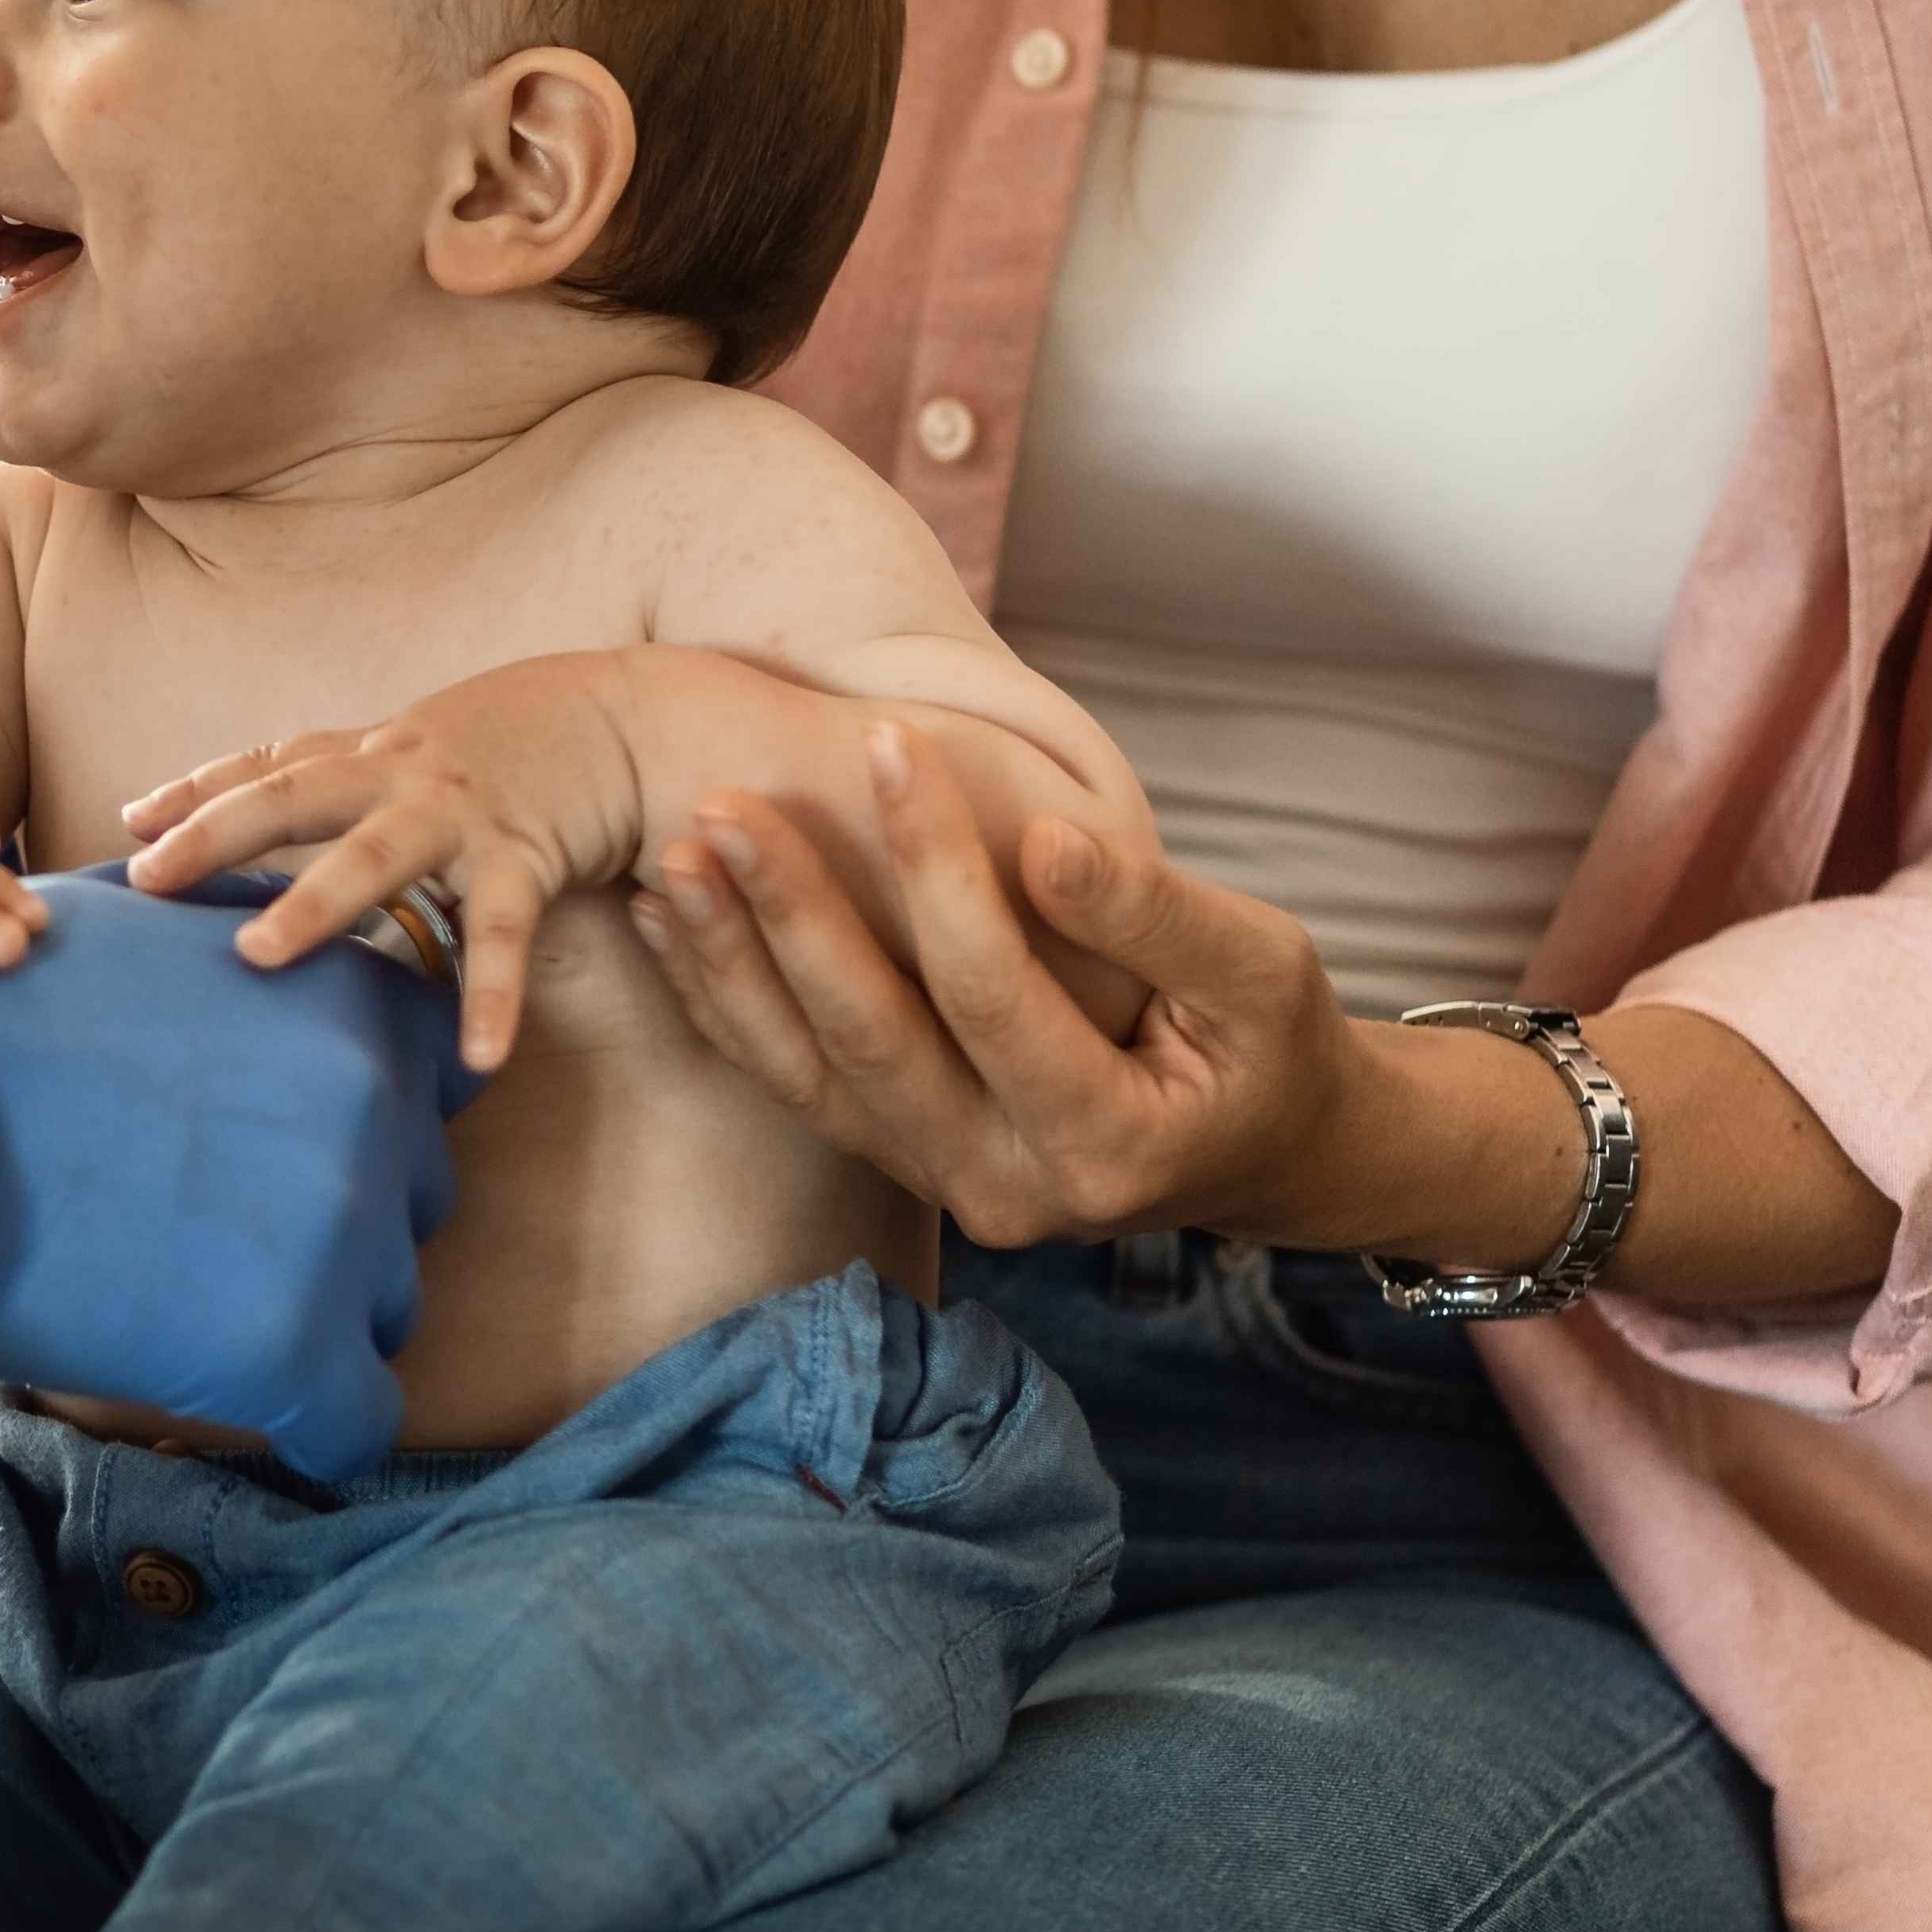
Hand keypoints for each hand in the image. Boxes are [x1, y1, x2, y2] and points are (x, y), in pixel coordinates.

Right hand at [0, 869, 474, 1483]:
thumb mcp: (148, 925)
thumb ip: (246, 937)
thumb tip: (274, 942)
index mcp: (353, 1008)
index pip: (434, 1086)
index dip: (360, 1113)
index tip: (286, 1139)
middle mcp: (377, 1115)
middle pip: (407, 1199)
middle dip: (331, 1214)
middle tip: (214, 1221)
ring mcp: (343, 1236)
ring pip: (382, 1306)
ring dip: (311, 1308)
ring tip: (194, 1297)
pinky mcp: (292, 1351)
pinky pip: (356, 1420)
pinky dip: (314, 1423)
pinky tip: (244, 1403)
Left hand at [118, 661, 637, 1070]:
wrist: (625, 716)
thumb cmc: (509, 745)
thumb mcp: (414, 753)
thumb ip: (347, 786)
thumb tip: (266, 826)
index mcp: (370, 753)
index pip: (270, 763)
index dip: (198, 789)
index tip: (128, 822)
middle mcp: (399, 772)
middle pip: (291, 794)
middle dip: (216, 834)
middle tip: (147, 878)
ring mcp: (458, 811)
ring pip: (374, 855)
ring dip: (315, 903)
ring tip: (258, 955)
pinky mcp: (526, 850)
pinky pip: (502, 930)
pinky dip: (492, 993)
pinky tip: (479, 1054)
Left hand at [636, 723, 1368, 1248]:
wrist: (1259, 1146)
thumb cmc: (1265, 1041)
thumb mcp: (1259, 971)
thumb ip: (1151, 914)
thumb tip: (1042, 842)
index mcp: (1110, 1147)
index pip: (995, 990)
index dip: (934, 865)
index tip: (883, 740)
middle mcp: (1009, 1191)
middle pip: (876, 1042)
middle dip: (793, 917)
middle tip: (723, 805)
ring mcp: (942, 1189)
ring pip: (810, 1076)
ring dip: (731, 963)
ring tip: (673, 855)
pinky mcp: (898, 1164)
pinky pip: (793, 1087)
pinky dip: (725, 1003)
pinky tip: (666, 917)